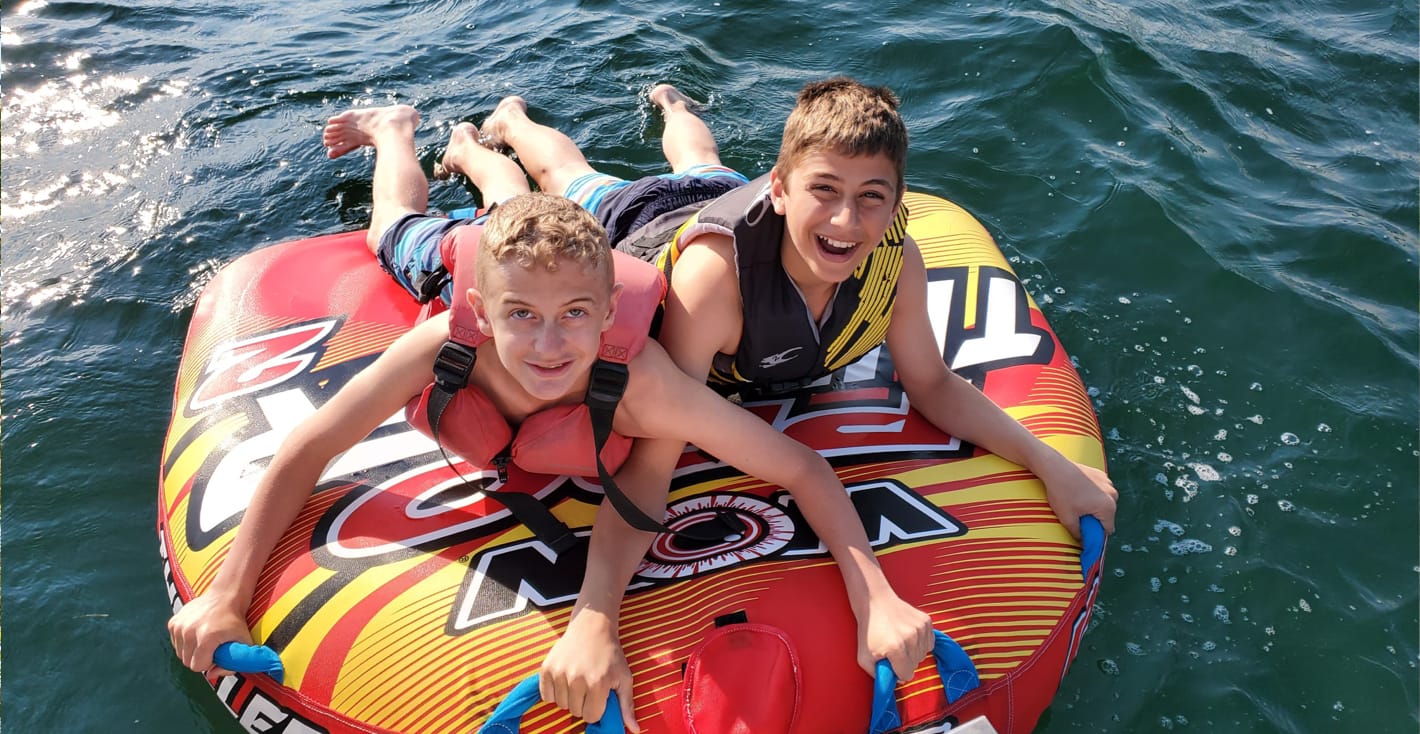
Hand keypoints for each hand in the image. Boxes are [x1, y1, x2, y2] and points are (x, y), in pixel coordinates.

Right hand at [168, 591, 252, 677]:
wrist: (225, 596)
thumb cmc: (236, 620)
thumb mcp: (243, 643)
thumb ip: (232, 664)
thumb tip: (211, 675)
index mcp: (206, 638)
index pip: (198, 666)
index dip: (209, 663)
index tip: (217, 654)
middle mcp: (189, 632)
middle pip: (187, 661)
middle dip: (200, 658)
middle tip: (212, 647)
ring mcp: (179, 626)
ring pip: (180, 653)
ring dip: (191, 651)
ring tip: (205, 639)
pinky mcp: (173, 622)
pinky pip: (176, 643)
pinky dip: (185, 642)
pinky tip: (197, 633)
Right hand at [540, 610, 639, 731]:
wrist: (592, 627)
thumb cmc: (611, 654)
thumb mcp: (624, 678)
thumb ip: (627, 706)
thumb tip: (635, 730)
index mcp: (597, 684)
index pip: (591, 717)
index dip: (597, 709)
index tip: (599, 695)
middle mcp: (576, 680)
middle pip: (575, 712)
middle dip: (583, 703)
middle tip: (588, 686)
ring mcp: (559, 673)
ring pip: (561, 705)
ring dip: (569, 698)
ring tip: (577, 681)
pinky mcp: (546, 668)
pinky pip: (546, 696)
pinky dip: (554, 693)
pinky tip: (565, 680)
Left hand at [856, 594, 933, 681]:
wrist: (874, 601)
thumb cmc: (868, 629)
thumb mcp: (863, 657)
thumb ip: (878, 676)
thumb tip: (895, 681)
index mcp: (896, 648)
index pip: (907, 675)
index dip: (898, 672)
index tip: (891, 663)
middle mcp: (911, 638)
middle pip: (916, 665)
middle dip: (905, 662)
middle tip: (893, 650)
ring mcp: (920, 628)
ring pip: (923, 654)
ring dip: (913, 652)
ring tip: (900, 641)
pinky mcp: (926, 620)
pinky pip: (929, 642)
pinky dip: (920, 642)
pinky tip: (909, 635)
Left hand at [1042, 460, 1118, 536]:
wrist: (1054, 467)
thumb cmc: (1061, 492)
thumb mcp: (1067, 518)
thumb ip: (1078, 534)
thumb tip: (1083, 543)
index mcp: (1108, 507)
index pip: (1107, 529)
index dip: (1096, 534)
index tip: (1084, 533)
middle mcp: (1113, 495)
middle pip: (1107, 516)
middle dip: (1094, 519)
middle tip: (1076, 517)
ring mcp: (1108, 483)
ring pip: (1103, 503)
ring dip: (1093, 507)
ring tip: (1075, 503)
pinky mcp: (1101, 475)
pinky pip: (1100, 491)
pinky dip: (1092, 495)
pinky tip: (1077, 492)